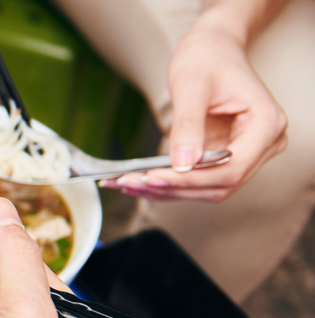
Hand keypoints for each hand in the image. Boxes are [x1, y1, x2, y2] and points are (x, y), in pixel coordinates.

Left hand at [100, 12, 286, 201]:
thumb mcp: (192, 86)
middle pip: (220, 184)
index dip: (191, 179)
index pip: (231, 168)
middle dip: (173, 187)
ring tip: (127, 183)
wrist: (212, 49)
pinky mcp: (226, 159)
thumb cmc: (207, 59)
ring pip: (208, 188)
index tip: (152, 177)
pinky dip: (168, 183)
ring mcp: (247, 154)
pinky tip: (138, 181)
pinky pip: (199, 180)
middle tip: (129, 183)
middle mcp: (265, 145)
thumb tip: (183, 164)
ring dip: (167, 190)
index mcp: (267, 125)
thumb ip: (189, 126)